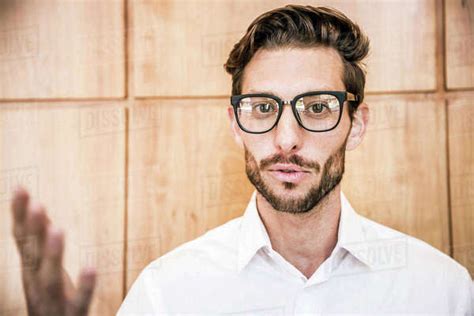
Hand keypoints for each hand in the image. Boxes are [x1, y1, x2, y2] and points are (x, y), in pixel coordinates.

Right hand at [11, 186, 95, 315]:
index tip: (20, 188)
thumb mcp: (43, 269)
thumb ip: (42, 242)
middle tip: (36, 205)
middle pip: (32, 256)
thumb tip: (40, 211)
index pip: (21, 239)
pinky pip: (79, 302)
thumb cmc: (50, 301)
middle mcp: (36, 285)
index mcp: (31, 271)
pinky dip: (84, 286)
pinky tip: (91, 268)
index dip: (19, 215)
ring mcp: (52, 303)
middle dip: (33, 231)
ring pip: (49, 279)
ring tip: (58, 230)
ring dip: (52, 254)